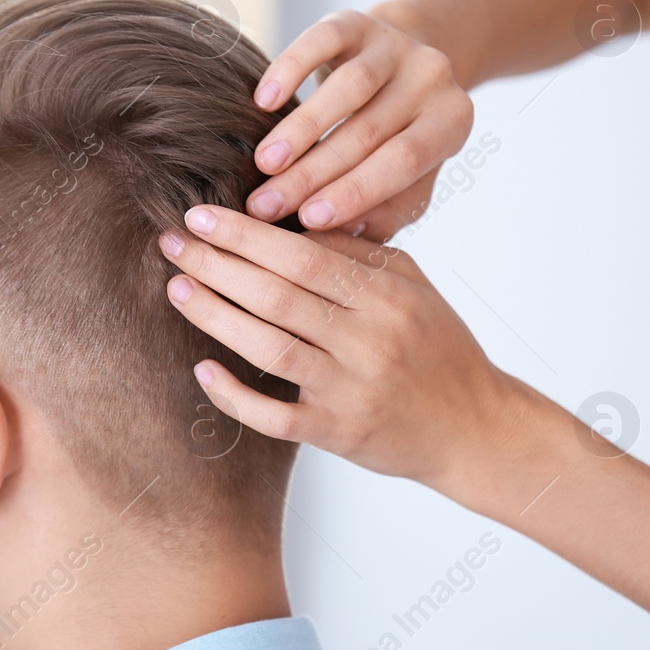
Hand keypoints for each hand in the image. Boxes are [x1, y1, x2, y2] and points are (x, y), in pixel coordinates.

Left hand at [158, 204, 531, 489]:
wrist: (477, 428)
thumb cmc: (439, 349)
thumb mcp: (411, 288)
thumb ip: (356, 255)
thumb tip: (291, 218)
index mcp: (386, 296)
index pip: (303, 255)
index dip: (246, 235)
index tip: (200, 216)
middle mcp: (369, 340)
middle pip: (278, 295)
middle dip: (218, 266)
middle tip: (172, 244)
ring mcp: (352, 390)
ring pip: (270, 349)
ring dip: (216, 317)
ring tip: (178, 290)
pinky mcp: (340, 433)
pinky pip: (277, 416)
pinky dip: (235, 395)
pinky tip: (203, 369)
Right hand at [246, 10, 472, 241]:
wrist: (401, 67)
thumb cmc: (397, 141)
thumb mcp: (407, 182)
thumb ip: (382, 212)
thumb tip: (337, 236)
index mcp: (452, 123)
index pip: (402, 163)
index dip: (354, 192)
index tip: (307, 221)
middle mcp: (433, 79)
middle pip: (369, 131)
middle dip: (312, 173)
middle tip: (265, 205)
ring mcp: (395, 45)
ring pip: (349, 89)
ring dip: (301, 129)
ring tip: (264, 163)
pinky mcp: (357, 21)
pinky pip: (322, 40)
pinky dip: (291, 69)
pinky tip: (263, 100)